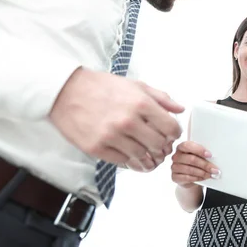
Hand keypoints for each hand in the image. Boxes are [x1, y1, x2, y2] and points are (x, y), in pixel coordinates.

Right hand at [49, 68, 183, 171]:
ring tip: (150, 155)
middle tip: (162, 147)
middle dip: (164, 147)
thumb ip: (160, 98)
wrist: (66, 91)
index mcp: (140, 103)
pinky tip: (133, 157)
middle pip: (159, 145)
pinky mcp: (97, 148)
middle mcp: (128, 121)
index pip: (171, 128)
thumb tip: (180, 109)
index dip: (175, 133)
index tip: (172, 134)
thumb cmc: (101, 86)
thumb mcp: (135, 85)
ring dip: (150, 159)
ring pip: (142, 157)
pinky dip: (132, 162)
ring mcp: (111, 137)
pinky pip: (123, 162)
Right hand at [171, 141, 219, 187]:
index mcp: (182, 147)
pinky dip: (197, 178)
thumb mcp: (199, 156)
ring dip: (202, 173)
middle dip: (205, 165)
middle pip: (191, 159)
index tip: (210, 155)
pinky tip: (203, 178)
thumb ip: (203, 154)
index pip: (188, 146)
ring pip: (190, 169)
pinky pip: (187, 177)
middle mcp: (176, 156)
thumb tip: (214, 158)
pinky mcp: (175, 177)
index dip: (199, 150)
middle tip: (214, 169)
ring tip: (211, 174)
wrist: (190, 178)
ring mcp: (174, 167)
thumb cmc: (195, 164)